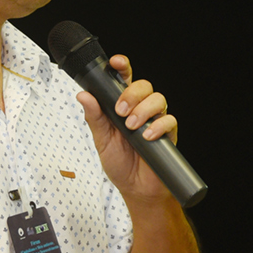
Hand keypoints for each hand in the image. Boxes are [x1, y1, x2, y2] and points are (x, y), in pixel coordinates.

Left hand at [76, 54, 177, 197]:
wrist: (136, 189)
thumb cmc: (119, 163)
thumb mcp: (101, 140)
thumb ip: (94, 117)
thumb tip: (83, 95)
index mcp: (122, 106)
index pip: (124, 79)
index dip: (122, 67)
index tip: (116, 63)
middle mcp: (140, 109)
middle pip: (143, 85)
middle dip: (131, 94)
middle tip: (120, 111)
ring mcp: (155, 120)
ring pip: (158, 98)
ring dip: (143, 110)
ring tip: (132, 127)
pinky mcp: (168, 134)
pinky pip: (169, 120)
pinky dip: (158, 126)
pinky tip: (147, 136)